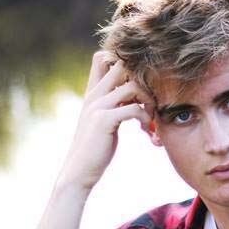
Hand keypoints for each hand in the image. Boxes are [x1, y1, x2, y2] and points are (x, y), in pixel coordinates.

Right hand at [56, 51, 154, 192]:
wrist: (78, 172)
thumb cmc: (95, 148)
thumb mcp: (103, 119)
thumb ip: (113, 104)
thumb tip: (132, 96)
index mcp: (93, 92)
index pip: (102, 57)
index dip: (124, 63)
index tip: (138, 84)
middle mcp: (94, 94)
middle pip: (121, 64)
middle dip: (143, 79)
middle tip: (149, 99)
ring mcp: (98, 106)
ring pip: (132, 85)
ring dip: (148, 100)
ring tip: (149, 117)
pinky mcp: (104, 121)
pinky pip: (134, 108)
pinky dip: (145, 117)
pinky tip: (144, 129)